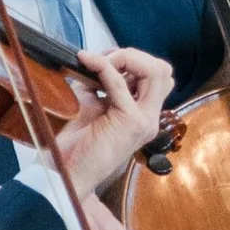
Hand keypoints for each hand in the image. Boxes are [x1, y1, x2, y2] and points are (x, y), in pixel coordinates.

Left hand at [53, 45, 173, 191]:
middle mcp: (149, 118)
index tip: (105, 60)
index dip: (134, 60)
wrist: (67, 173)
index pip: (156, 76)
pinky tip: (88, 63)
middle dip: (132, 56)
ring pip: (155, 72)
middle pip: (162, 70)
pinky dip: (105, 67)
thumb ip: (99, 83)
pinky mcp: (130, 123)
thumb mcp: (91, 105)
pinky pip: (121, 84)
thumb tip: (94, 60)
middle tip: (104, 59)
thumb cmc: (76, 145)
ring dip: (125, 58)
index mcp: (142, 114)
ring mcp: (144, 121)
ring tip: (99, 61)